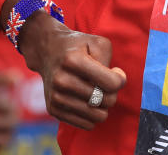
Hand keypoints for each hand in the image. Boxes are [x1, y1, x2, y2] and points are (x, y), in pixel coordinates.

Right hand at [19, 12, 126, 129]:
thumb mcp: (98, 43)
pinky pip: (86, 125)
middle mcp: (62, 81)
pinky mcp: (53, 110)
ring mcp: (56, 97)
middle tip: (104, 83)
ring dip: (102, 105)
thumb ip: (109, 61)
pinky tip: (87, 101)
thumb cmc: (79, 47)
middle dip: (112, 93)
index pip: (111, 84)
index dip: (120, 79)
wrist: (47, 51)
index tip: (115, 72)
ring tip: (96, 92)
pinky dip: (92, 115)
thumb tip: (113, 85)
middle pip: (106, 101)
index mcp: (74, 61)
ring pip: (98, 116)